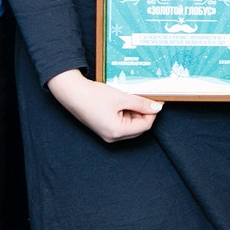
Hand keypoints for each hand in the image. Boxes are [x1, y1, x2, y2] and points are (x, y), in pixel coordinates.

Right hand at [46, 68, 162, 141]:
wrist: (72, 93)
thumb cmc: (93, 96)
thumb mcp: (121, 98)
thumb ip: (141, 103)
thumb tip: (157, 108)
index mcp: (117, 132)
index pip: (145, 126)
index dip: (152, 113)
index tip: (157, 100)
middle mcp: (112, 137)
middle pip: (138, 127)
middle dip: (144, 113)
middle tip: (145, 97)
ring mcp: (107, 134)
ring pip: (130, 125)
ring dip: (135, 112)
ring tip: (131, 97)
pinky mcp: (104, 128)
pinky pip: (121, 123)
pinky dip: (126, 113)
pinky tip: (123, 101)